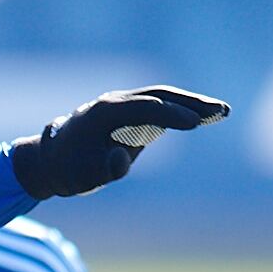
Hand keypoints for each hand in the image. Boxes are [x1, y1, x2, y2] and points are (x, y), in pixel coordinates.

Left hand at [9, 86, 229, 198]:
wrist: (51, 161)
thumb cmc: (68, 170)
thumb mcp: (83, 176)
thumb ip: (105, 168)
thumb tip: (121, 157)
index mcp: (104, 112)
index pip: (146, 108)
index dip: (173, 115)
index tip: (198, 124)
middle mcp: (114, 102)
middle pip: (158, 95)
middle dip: (190, 103)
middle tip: (220, 111)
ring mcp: (122, 105)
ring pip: (161, 98)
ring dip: (191, 103)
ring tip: (221, 113)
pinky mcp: (129, 114)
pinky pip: (159, 107)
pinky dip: (181, 110)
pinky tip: (205, 117)